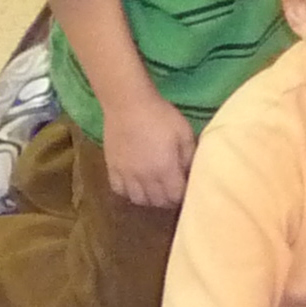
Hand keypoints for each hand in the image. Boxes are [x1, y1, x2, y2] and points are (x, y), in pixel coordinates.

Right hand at [100, 89, 195, 210]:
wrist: (128, 105)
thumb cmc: (161, 116)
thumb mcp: (185, 133)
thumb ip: (190, 156)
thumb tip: (193, 173)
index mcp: (165, 169)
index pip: (176, 196)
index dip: (184, 195)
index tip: (189, 189)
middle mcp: (144, 177)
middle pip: (158, 202)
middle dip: (169, 200)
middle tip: (175, 191)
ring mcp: (126, 174)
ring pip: (138, 200)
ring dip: (150, 199)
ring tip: (157, 190)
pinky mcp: (112, 168)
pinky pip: (119, 191)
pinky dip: (129, 193)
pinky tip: (137, 185)